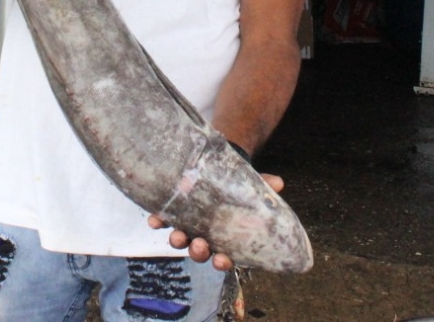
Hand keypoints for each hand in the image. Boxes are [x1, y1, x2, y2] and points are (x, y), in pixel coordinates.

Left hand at [148, 174, 284, 270]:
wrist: (215, 170)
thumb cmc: (235, 186)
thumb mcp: (249, 186)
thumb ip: (262, 186)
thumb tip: (278, 183)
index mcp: (225, 237)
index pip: (226, 256)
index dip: (223, 262)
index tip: (222, 260)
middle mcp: (205, 235)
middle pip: (200, 252)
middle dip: (198, 252)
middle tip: (199, 245)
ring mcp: (187, 226)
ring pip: (181, 240)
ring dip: (178, 240)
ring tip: (177, 235)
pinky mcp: (173, 211)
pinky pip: (163, 220)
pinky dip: (158, 221)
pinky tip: (154, 219)